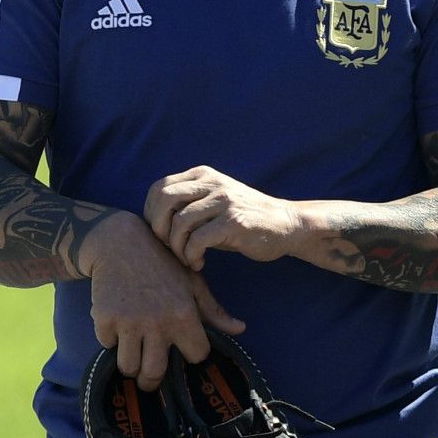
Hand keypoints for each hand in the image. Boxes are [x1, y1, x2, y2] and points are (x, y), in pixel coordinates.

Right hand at [79, 212, 245, 390]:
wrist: (121, 243)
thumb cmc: (163, 264)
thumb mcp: (193, 282)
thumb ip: (214, 311)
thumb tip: (240, 329)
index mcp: (184, 314)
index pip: (196, 355)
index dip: (192, 353)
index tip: (185, 348)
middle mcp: (157, 322)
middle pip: (154, 373)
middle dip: (152, 380)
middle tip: (150, 378)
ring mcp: (129, 322)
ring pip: (128, 367)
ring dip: (131, 365)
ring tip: (134, 357)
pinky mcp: (105, 318)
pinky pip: (107, 345)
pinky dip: (111, 341)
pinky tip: (118, 328)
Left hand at [145, 165, 303, 269]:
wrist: (286, 225)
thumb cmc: (244, 220)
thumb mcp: (214, 203)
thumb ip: (188, 204)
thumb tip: (152, 222)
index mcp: (204, 175)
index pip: (160, 188)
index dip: (151, 214)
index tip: (160, 235)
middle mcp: (213, 183)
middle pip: (165, 200)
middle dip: (158, 228)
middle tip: (166, 248)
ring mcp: (224, 200)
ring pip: (180, 222)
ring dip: (176, 247)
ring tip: (186, 258)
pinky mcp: (234, 221)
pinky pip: (197, 240)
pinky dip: (191, 255)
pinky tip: (199, 262)